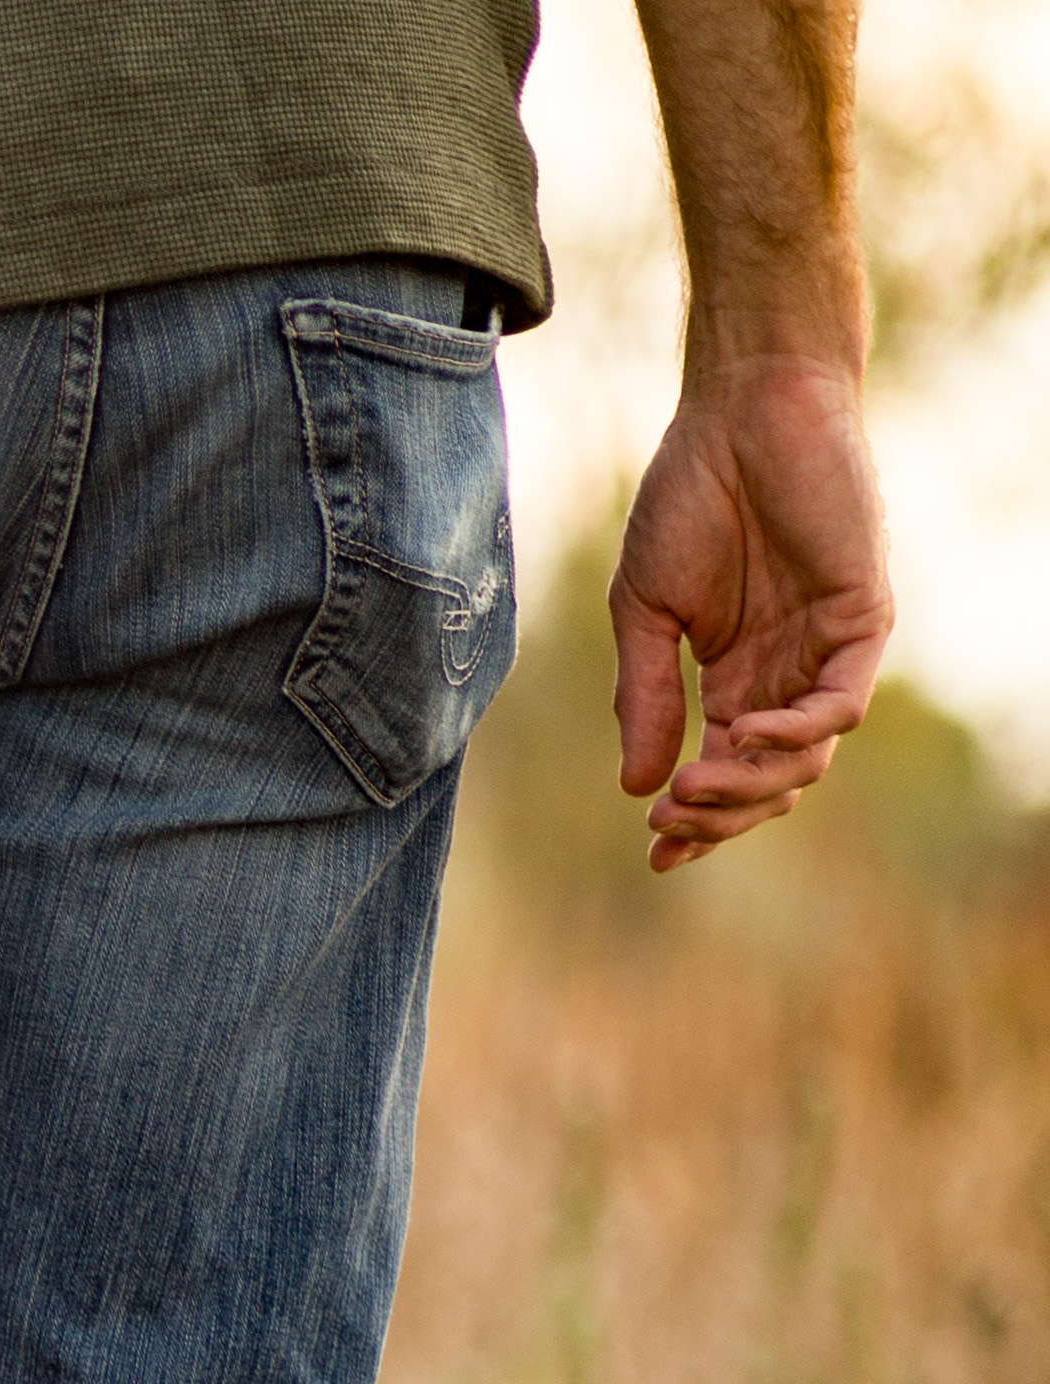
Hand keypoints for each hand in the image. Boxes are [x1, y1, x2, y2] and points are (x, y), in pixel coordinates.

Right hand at [609, 354, 891, 868]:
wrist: (739, 414)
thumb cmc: (685, 499)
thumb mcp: (642, 613)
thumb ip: (641, 698)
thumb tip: (638, 786)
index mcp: (734, 675)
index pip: (724, 769)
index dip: (695, 820)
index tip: (652, 851)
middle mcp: (786, 671)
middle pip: (769, 779)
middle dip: (720, 814)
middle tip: (668, 819)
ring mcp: (826, 648)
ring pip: (806, 757)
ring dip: (750, 784)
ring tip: (694, 785)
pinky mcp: (862, 616)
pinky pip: (841, 702)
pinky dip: (799, 733)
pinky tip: (745, 735)